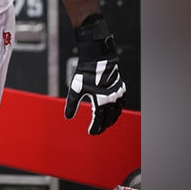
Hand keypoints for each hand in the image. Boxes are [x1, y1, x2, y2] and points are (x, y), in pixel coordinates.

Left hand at [64, 14, 125, 134]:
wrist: (97, 57)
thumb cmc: (86, 72)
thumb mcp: (76, 89)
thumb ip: (72, 104)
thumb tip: (68, 116)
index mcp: (101, 101)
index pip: (99, 120)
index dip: (95, 128)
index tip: (91, 132)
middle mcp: (112, 99)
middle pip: (109, 118)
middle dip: (103, 126)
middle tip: (98, 130)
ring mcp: (118, 93)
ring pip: (117, 112)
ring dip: (112, 119)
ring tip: (107, 123)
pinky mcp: (120, 87)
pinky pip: (122, 103)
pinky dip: (118, 109)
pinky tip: (115, 110)